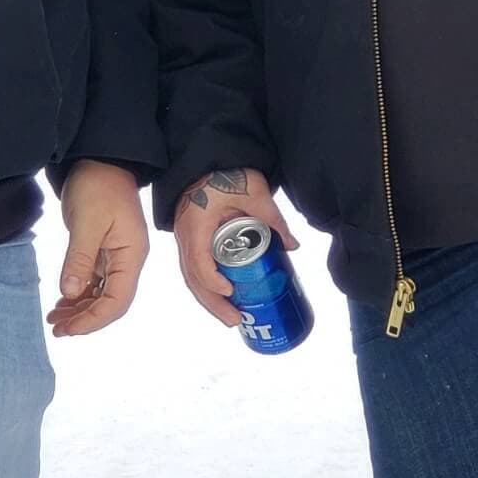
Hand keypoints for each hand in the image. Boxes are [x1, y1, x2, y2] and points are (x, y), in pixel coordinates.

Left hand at [47, 161, 148, 336]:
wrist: (100, 161)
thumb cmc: (97, 185)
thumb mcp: (86, 221)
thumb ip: (79, 258)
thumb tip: (69, 292)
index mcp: (131, 255)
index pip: (117, 301)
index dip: (93, 320)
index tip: (69, 329)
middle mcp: (127, 261)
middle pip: (110, 303)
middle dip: (84, 319)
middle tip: (56, 329)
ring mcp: (116, 257)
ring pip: (100, 295)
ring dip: (79, 309)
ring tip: (54, 318)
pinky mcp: (103, 252)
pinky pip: (93, 282)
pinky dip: (77, 294)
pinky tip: (61, 301)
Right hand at [174, 166, 298, 328]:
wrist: (210, 156)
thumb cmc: (228, 172)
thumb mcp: (254, 193)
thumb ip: (273, 218)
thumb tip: (292, 246)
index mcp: (196, 224)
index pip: (199, 261)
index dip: (212, 281)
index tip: (231, 291)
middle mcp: (185, 235)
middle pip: (193, 278)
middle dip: (212, 303)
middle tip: (235, 320)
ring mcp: (185, 238)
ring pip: (191, 277)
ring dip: (208, 299)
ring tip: (230, 317)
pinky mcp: (191, 239)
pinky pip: (194, 268)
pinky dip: (207, 285)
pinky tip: (223, 298)